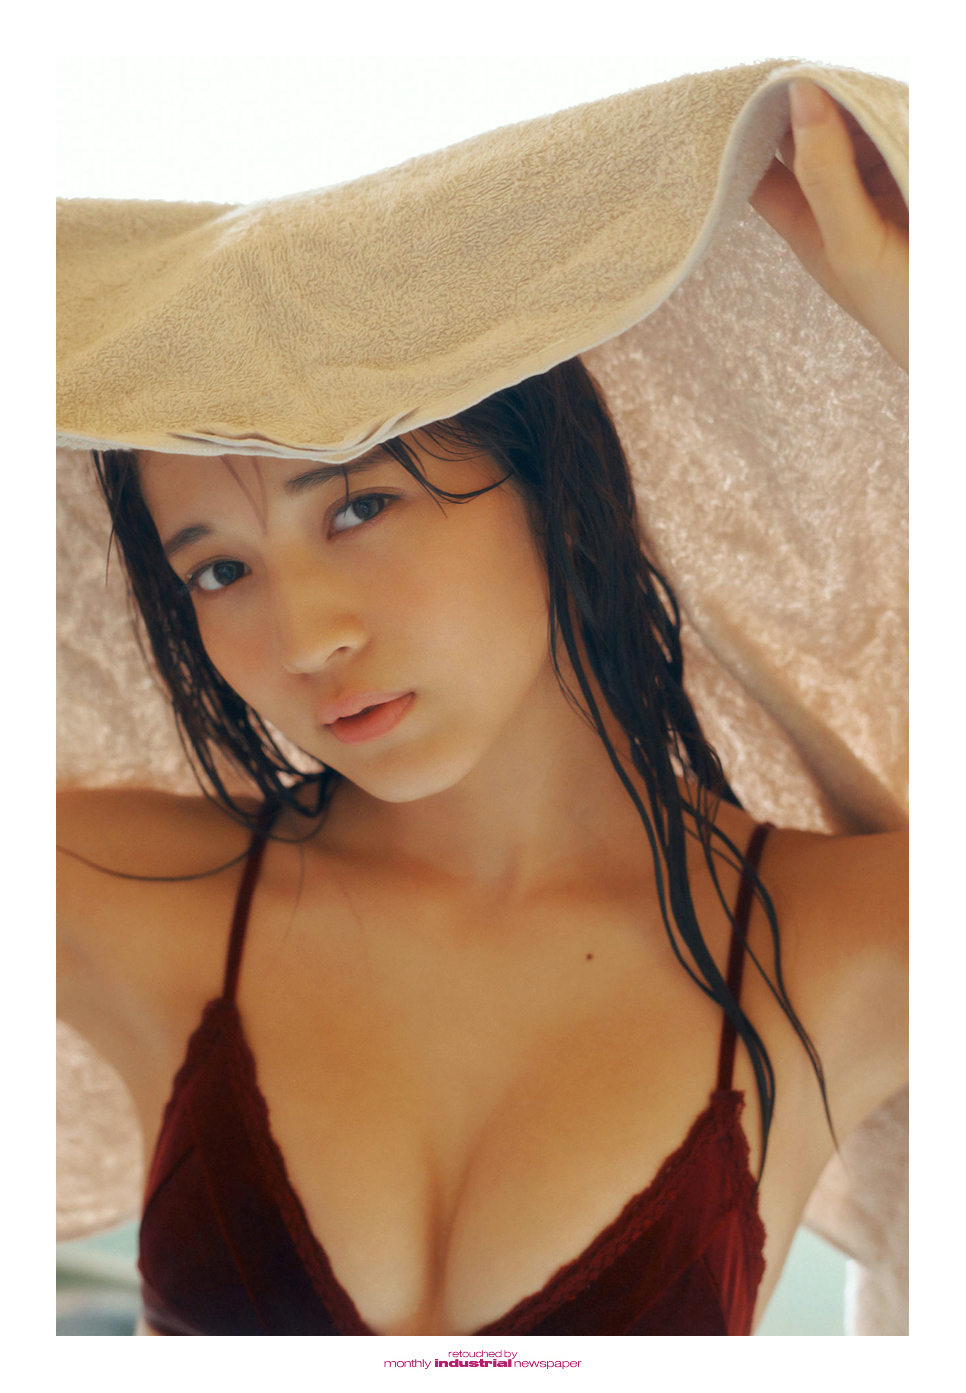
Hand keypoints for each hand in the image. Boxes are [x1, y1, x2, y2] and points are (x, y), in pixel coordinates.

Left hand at [750, 79, 907, 372]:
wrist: (955, 331)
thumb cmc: (901, 307)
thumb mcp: (851, 242)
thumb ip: (825, 174)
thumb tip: (801, 97)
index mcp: (804, 225)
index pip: (755, 171)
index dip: (742, 136)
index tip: (739, 98)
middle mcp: (835, 203)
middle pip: (805, 141)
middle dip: (803, 108)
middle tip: (808, 72)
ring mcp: (874, 190)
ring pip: (850, 133)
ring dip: (849, 108)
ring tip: (845, 82)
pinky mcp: (909, 179)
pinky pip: (890, 137)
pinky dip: (884, 117)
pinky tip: (884, 104)